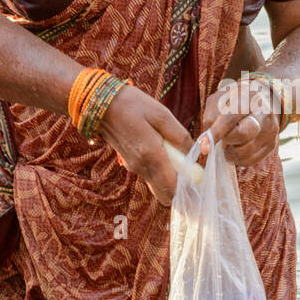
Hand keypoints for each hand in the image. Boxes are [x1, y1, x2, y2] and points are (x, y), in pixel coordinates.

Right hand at [97, 83, 192, 206]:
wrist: (100, 104)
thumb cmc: (132, 105)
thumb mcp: (161, 114)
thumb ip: (179, 135)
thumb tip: (193, 152)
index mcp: (151, 155)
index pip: (172, 188)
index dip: (188, 190)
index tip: (199, 181)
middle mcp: (141, 167)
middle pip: (164, 195)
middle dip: (180, 190)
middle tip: (192, 174)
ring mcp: (133, 167)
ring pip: (157, 186)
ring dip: (170, 180)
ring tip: (181, 161)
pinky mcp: (129, 163)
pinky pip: (150, 175)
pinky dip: (161, 172)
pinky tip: (166, 154)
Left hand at [200, 76, 279, 167]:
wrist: (264, 100)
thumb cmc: (236, 100)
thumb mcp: (221, 98)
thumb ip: (211, 114)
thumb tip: (207, 138)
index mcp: (248, 97)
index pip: (231, 118)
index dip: (216, 133)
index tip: (204, 147)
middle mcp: (263, 114)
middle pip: (242, 135)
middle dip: (226, 140)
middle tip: (223, 137)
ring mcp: (270, 130)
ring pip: (244, 153)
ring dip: (230, 152)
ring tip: (229, 142)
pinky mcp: (271, 144)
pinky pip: (249, 161)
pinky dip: (237, 159)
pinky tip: (237, 147)